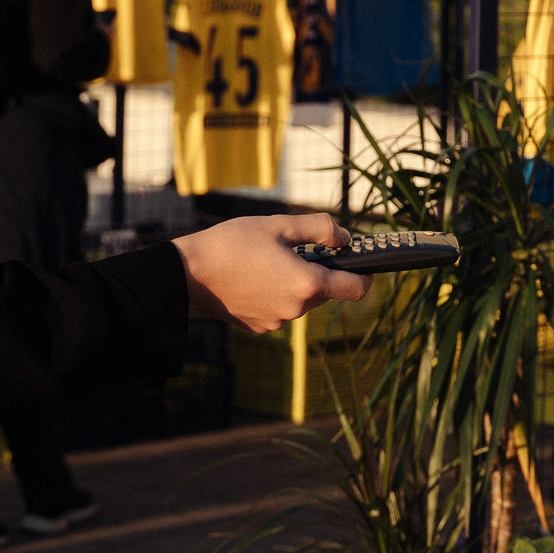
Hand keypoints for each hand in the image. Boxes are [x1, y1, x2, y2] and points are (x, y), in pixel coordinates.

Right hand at [178, 212, 369, 332]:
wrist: (188, 273)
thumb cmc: (232, 243)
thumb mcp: (279, 225)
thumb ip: (320, 229)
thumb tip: (345, 238)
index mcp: (306, 283)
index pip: (355, 288)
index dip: (365, 276)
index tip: (364, 265)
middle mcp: (296, 309)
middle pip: (324, 292)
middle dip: (318, 272)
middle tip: (295, 250)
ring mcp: (277, 321)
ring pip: (300, 301)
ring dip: (294, 283)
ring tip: (266, 262)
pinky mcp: (259, 327)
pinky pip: (279, 309)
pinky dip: (274, 295)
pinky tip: (252, 278)